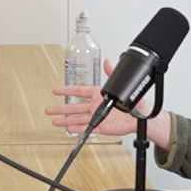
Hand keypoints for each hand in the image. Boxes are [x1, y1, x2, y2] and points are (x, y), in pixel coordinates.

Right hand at [44, 59, 171, 147]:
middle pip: (74, 107)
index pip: (79, 92)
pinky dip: (78, 129)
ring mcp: (97, 116)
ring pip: (77, 119)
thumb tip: (107, 61)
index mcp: (98, 94)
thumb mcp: (121, 86)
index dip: (67, 91)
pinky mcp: (101, 126)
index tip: (57, 91)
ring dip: (66, 121)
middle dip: (61, 109)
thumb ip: (112, 74)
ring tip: (55, 122)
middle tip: (50, 109)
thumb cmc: (132, 102)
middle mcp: (95, 106)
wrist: (140, 117)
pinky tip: (69, 129)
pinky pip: (87, 128)